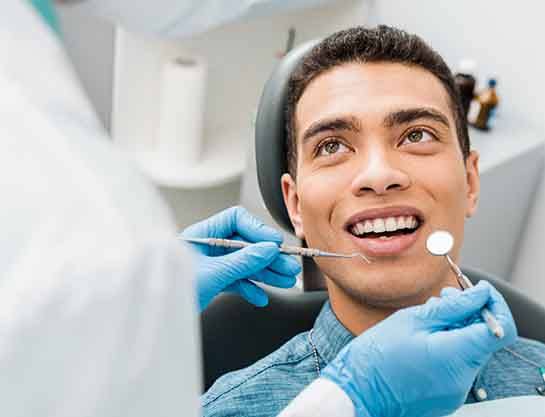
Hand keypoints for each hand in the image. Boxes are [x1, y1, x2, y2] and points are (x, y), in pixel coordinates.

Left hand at [181, 206, 300, 311]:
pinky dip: (249, 288)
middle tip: (288, 266)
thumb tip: (268, 250)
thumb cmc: (170, 291)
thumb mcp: (212, 274)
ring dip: (264, 273)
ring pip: (243, 263)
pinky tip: (260, 297)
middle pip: (245, 244)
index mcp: (201, 234)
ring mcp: (209, 265)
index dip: (257, 230)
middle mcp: (206, 247)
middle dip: (267, 257)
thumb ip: (242, 261)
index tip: (274, 244)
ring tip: (284, 280)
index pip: (236, 220)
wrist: (153, 318)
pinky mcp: (211, 282)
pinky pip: (235, 280)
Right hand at [321, 281, 516, 416]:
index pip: (501, 329)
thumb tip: (480, 294)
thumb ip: (453, 306)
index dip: (494, 305)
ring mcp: (456, 391)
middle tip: (444, 297)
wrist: (356, 392)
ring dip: (456, 329)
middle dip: (469, 313)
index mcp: (456, 356)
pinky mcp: (446, 396)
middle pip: (483, 338)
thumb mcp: (412, 319)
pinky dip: (447, 346)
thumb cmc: (376, 356)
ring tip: (426, 318)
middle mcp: (463, 379)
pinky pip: (457, 365)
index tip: (479, 292)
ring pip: (469, 350)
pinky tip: (423, 338)